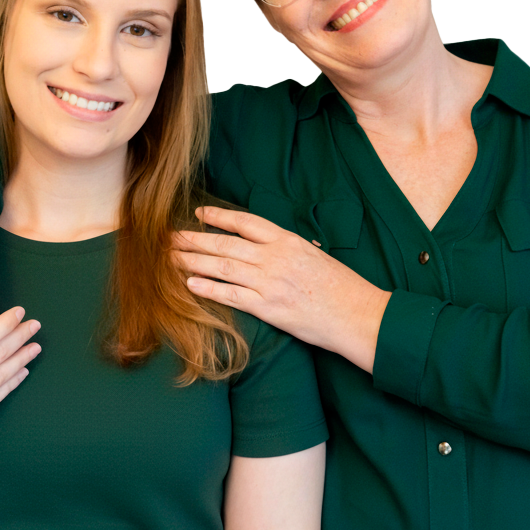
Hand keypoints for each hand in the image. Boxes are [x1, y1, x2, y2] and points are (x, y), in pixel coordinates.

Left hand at [172, 206, 390, 372]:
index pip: (245, 222)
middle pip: (226, 244)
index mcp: (288, 240)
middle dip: (195, 240)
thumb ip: (289, 248)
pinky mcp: (269, 308)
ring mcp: (270, 282)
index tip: (199, 214)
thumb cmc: (342, 286)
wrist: (359, 315)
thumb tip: (269, 243)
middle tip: (171, 237)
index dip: (218, 217)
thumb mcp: (316, 254)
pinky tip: (190, 285)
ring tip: (172, 259)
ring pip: (223, 268)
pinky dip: (208, 289)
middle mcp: (276, 258)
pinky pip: (231, 296)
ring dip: (194, 262)